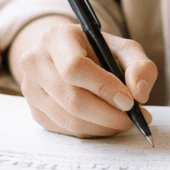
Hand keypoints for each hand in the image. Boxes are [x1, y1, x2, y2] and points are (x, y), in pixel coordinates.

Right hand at [7, 15, 156, 136]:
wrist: (67, 56)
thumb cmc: (97, 51)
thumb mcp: (122, 48)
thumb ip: (139, 66)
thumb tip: (139, 94)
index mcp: (56, 38)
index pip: (74, 67)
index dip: (104, 87)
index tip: (129, 101)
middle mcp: (35, 62)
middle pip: (72, 99)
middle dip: (108, 114)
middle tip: (133, 118)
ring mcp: (30, 89)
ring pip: (69, 120)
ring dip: (103, 127)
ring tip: (123, 121)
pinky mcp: (35, 112)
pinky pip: (65, 131)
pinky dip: (91, 132)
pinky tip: (106, 122)